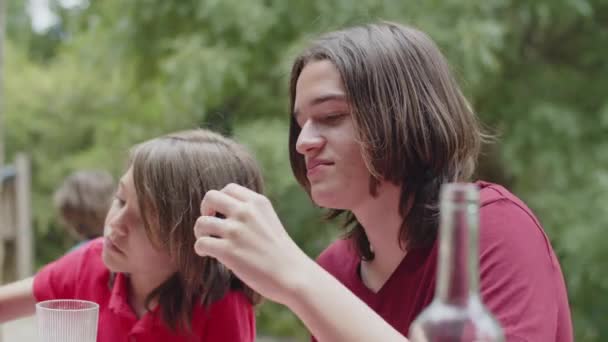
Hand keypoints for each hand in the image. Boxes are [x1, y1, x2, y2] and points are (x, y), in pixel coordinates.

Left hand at [193, 183, 311, 303]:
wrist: (292, 275)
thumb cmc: (280, 252)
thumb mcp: (269, 220)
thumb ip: (250, 212)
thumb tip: (223, 213)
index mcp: (258, 201)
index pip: (229, 188)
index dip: (220, 201)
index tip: (221, 214)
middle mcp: (246, 212)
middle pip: (210, 197)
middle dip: (205, 210)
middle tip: (210, 226)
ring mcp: (236, 230)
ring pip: (201, 222)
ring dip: (200, 233)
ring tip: (208, 242)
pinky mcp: (228, 251)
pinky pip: (201, 243)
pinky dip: (200, 249)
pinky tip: (209, 255)